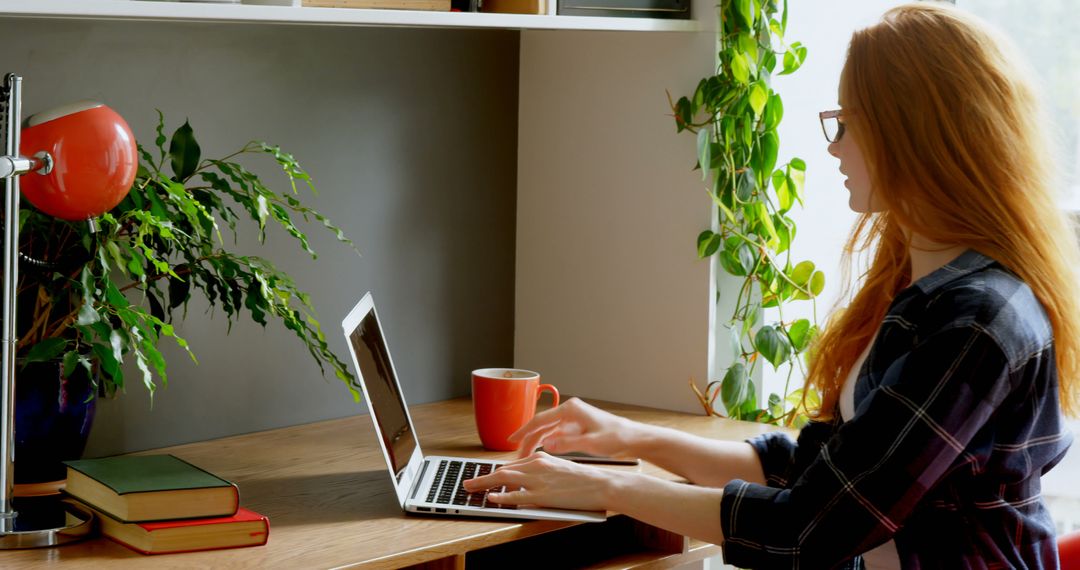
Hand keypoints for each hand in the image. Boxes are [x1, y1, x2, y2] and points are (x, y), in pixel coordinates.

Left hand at [462, 452, 619, 511]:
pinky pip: (516, 496)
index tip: (485, 476)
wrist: (600, 484)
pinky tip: (491, 498)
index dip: (495, 472)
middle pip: (502, 471)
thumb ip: (542, 471)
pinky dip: (501, 497)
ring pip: (504, 480)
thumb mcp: (560, 468)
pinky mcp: (542, 495)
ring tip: (470, 488)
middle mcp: (536, 466)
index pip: (511, 465)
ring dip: (484, 484)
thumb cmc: (584, 479)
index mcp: (541, 458)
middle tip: (468, 482)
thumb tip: (526, 478)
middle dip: (482, 477)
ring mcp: (538, 481)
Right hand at [510, 397, 643, 458]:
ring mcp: (573, 419)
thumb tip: (546, 445)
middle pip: (542, 425)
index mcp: (571, 410)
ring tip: (525, 456)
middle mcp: (570, 411)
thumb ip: (568, 444)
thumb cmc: (617, 437)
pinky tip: (541, 452)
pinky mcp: (577, 427)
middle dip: (528, 439)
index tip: (512, 439)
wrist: (634, 438)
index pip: (541, 420)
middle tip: (517, 454)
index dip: (524, 431)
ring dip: (536, 442)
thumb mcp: (591, 443)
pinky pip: (556, 434)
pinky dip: (547, 443)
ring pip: (548, 431)